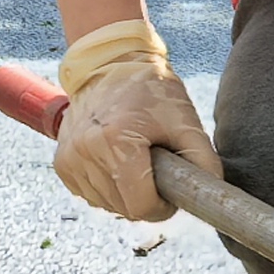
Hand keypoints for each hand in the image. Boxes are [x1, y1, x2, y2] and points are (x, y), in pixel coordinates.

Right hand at [53, 64, 215, 223]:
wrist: (109, 64)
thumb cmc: (151, 90)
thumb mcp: (185, 120)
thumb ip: (202, 160)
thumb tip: (211, 196)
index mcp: (115, 140)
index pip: (141, 205)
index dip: (162, 206)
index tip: (170, 190)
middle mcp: (85, 152)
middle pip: (125, 209)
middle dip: (145, 198)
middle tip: (156, 170)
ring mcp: (70, 159)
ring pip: (108, 205)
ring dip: (126, 193)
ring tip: (135, 160)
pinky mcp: (62, 164)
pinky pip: (92, 195)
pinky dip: (108, 187)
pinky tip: (117, 162)